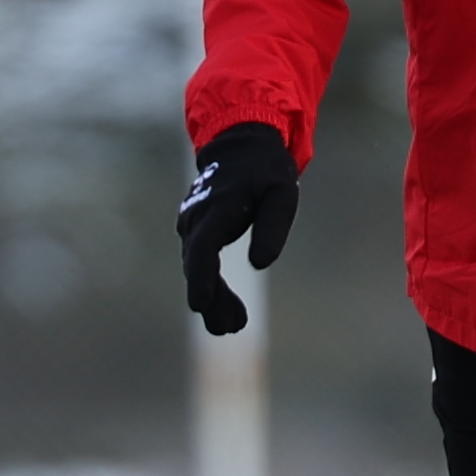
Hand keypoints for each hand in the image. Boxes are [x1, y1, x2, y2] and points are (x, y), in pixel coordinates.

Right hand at [176, 121, 297, 334]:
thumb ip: (273, 225)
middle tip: (232, 329)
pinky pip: (200, 262)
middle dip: (211, 300)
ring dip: (213, 298)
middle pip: (197, 266)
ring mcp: (193, 223)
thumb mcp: (282, 193)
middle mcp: (197, 217)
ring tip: (234, 326)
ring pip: (197, 267)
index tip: (201, 306)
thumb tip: (260, 263)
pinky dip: (211, 285)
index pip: (202, 250)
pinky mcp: (196, 230)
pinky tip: (228, 308)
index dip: (201, 280)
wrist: (242, 146)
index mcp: (218, 207)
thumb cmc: (266, 171)